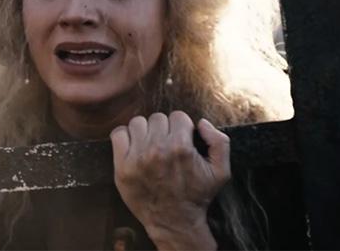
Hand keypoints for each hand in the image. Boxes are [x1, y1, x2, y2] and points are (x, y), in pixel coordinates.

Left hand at [110, 111, 229, 250]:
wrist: (173, 222)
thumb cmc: (196, 196)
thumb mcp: (221, 172)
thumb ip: (219, 142)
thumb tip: (201, 122)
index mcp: (181, 147)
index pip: (178, 116)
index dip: (181, 128)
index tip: (181, 139)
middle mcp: (157, 149)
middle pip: (157, 118)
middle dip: (163, 129)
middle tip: (165, 144)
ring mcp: (137, 157)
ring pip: (137, 123)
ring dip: (144, 132)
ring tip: (150, 146)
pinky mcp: (122, 166)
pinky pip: (118, 134)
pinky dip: (125, 136)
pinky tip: (134, 147)